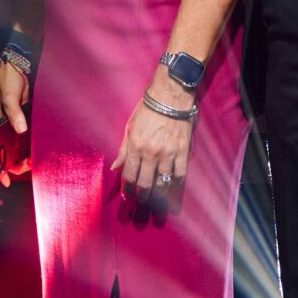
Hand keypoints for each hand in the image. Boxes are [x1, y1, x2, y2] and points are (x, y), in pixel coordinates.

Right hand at [0, 61, 31, 186]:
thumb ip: (13, 112)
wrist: (19, 64)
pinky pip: (26, 137)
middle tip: (27, 166)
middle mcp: (2, 126)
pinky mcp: (24, 118)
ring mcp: (14, 123)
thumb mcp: (8, 95)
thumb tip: (20, 129)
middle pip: (5, 152)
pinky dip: (31, 145)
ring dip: (24, 156)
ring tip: (34, 160)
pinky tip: (39, 150)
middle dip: (15, 163)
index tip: (5, 180)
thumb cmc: (7, 79)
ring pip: (16, 147)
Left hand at [110, 76, 192, 209]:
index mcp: (136, 146)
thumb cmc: (147, 110)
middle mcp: (151, 153)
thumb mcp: (130, 127)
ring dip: (158, 193)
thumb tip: (114, 168)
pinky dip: (176, 182)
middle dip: (142, 195)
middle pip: (146, 183)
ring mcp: (168, 154)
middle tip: (141, 199)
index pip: (129, 175)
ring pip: (163, 182)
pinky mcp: (183, 151)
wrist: (170, 97)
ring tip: (156, 197)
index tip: (127, 196)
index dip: (127, 189)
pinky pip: (180, 174)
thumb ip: (123, 150)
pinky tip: (172, 185)